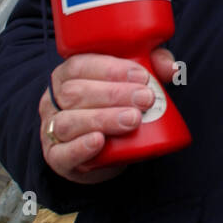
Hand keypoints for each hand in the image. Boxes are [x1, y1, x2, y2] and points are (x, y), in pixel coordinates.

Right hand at [38, 48, 175, 183]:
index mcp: (67, 75)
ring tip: (133, 120)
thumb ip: (153, 67)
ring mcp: (51, 130)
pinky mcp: (56, 157)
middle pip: (76, 93)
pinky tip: (98, 141)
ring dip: (103, 119)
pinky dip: (80, 147)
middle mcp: (54, 100)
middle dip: (114, 94)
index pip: (80, 65)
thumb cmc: (116, 106)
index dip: (111, 69)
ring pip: (68, 122)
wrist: (105, 150)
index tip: (141, 76)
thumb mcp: (133, 82)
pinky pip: (61, 153)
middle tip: (145, 99)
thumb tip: (172, 69)